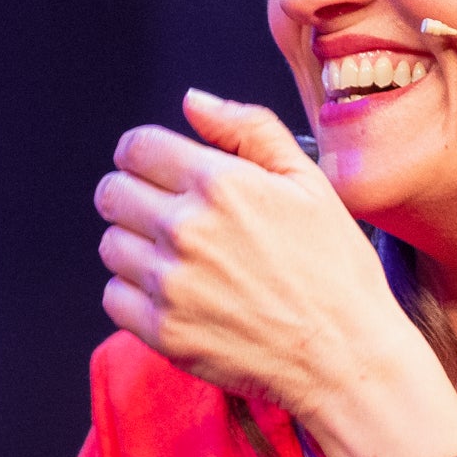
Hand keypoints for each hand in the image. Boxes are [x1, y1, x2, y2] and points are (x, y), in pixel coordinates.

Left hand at [94, 87, 426, 432]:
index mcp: (220, 185)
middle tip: (165, 213)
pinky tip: (174, 293)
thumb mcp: (308, 181)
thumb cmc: (335, 269)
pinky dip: (133, 293)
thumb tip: (192, 101)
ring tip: (179, 258)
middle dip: (132, 194)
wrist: (345, 355)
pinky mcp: (162, 332)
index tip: (154, 168)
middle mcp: (186, 231)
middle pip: (112, 193)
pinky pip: (113, 297)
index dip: (141, 154)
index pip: (135, 148)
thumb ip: (247, 129)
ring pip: (111, 245)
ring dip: (135, 245)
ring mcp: (170, 284)